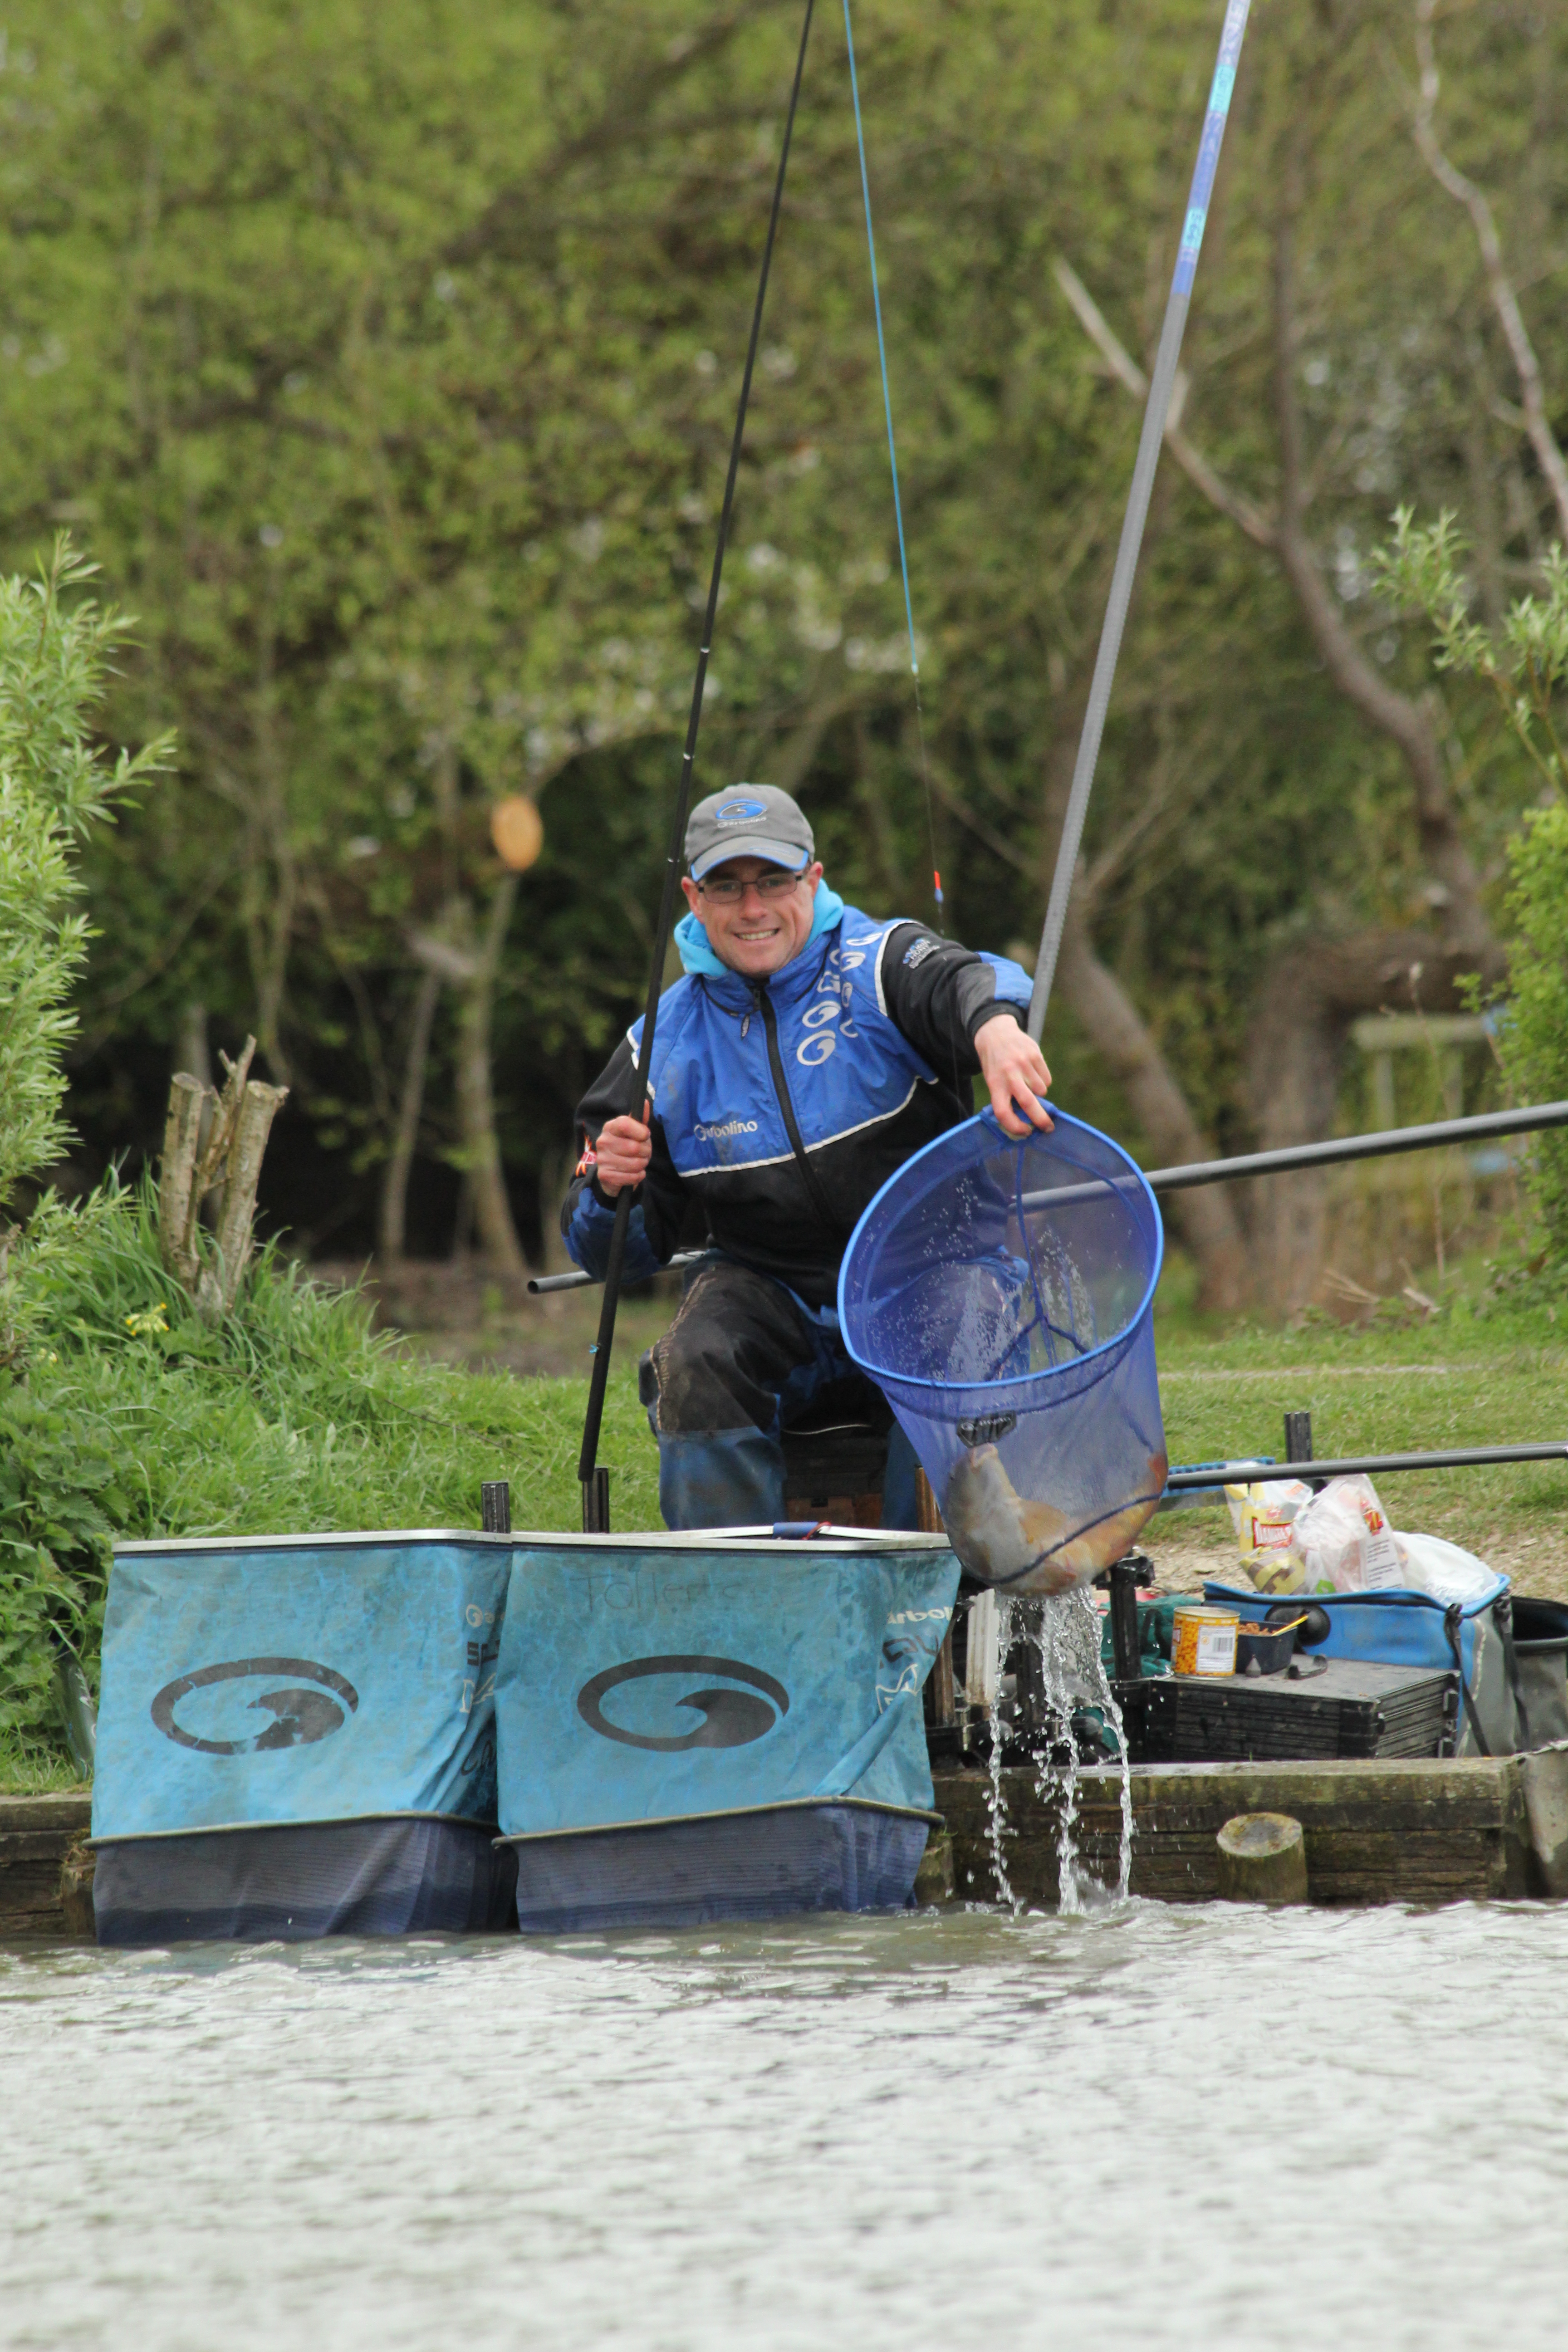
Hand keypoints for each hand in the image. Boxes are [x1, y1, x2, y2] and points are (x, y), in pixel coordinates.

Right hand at [594, 1108, 651, 1195]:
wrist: (612, 1172)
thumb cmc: (626, 1148)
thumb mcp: (634, 1132)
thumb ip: (640, 1119)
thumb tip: (645, 1102)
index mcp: (610, 1127)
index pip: (625, 1123)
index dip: (640, 1131)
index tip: (645, 1135)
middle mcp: (603, 1141)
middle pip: (634, 1147)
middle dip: (646, 1152)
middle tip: (644, 1153)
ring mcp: (602, 1159)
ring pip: (635, 1164)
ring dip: (643, 1165)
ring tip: (639, 1162)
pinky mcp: (605, 1175)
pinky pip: (632, 1177)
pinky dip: (639, 1176)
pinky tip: (634, 1173)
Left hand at [974, 1013, 1052, 1139]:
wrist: (995, 1033)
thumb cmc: (995, 1064)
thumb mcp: (993, 1081)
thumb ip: (1006, 1097)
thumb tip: (1027, 1120)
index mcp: (994, 1084)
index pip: (1003, 1111)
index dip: (1014, 1126)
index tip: (1025, 1132)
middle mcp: (1009, 1074)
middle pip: (1028, 1103)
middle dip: (1040, 1119)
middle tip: (1048, 1128)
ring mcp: (1023, 1063)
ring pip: (1041, 1091)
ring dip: (1039, 1093)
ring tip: (1028, 1082)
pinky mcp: (1035, 1055)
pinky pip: (1046, 1079)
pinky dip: (1043, 1081)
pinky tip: (1033, 1072)